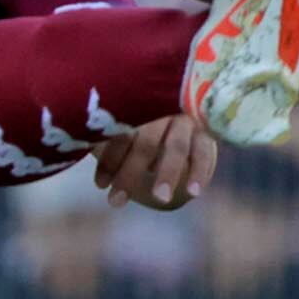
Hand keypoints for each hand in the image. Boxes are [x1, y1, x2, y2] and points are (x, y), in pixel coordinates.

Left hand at [91, 113, 215, 210]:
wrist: (190, 97)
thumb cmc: (146, 117)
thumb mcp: (128, 122)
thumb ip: (110, 137)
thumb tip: (90, 164)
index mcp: (138, 105)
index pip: (120, 133)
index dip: (109, 159)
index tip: (100, 184)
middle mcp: (163, 109)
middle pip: (145, 142)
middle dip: (130, 173)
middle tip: (116, 201)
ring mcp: (187, 119)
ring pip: (176, 147)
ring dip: (167, 173)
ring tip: (161, 198)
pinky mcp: (207, 130)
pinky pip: (204, 153)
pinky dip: (200, 173)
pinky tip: (193, 192)